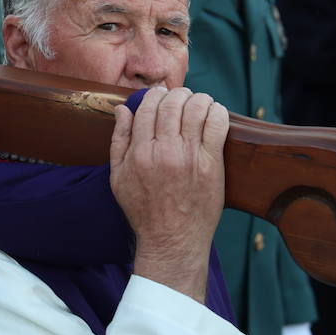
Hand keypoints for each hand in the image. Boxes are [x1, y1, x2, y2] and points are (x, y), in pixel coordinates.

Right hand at [111, 86, 229, 301]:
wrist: (172, 240)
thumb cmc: (143, 210)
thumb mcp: (118, 177)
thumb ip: (119, 140)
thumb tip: (123, 109)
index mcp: (140, 152)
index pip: (148, 106)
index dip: (156, 95)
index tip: (161, 95)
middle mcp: (164, 151)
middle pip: (173, 103)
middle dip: (178, 94)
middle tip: (182, 98)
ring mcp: (190, 157)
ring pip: (197, 108)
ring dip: (199, 99)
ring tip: (199, 103)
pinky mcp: (211, 164)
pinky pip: (217, 125)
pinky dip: (217, 111)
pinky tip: (214, 113)